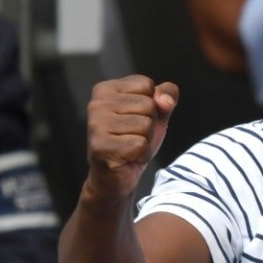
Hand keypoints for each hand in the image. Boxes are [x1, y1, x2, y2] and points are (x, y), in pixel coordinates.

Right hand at [85, 75, 177, 202]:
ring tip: (129, 148)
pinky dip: (141, 155)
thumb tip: (165, 101)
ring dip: (145, 141)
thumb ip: (166, 95)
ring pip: (145, 125)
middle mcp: (96, 104)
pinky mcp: (101, 147)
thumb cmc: (132, 141)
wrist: (115, 178)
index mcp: (105, 89)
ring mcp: (96, 126)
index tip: (134, 119)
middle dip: (149, 125)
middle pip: (148, 105)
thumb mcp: (155, 113)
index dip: (151, 105)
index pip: (146, 84)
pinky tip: (128, 158)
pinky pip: (140, 145)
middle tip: (132, 137)